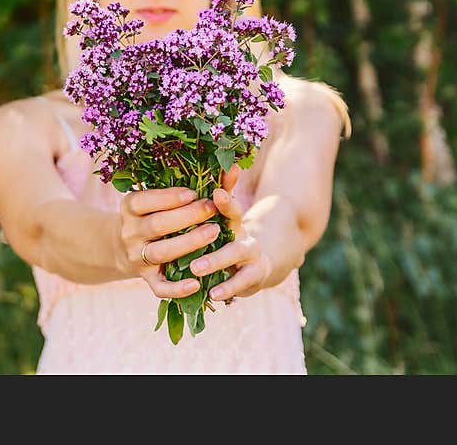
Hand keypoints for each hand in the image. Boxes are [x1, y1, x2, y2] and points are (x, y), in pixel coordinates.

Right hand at [118, 186, 219, 298]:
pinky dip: (177, 288)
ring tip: (214, 232)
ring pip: (161, 253)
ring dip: (188, 243)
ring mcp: (137, 256)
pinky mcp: (146, 278)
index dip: (170, 197)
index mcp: (130, 207)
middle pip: (157, 225)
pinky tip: (197, 283)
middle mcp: (130, 232)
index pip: (146, 200)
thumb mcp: (161, 197)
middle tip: (212, 209)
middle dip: (187, 216)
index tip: (194, 192)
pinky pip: (160, 287)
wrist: (127, 245)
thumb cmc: (154, 213)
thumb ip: (192, 183)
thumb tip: (233, 168)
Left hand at [188, 164, 272, 301]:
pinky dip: (227, 289)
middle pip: (233, 234)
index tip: (215, 193)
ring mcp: (250, 260)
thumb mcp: (225, 217)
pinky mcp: (251, 280)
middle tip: (199, 235)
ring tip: (196, 269)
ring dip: (216, 263)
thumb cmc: (231, 236)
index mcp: (234, 221)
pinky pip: (239, 285)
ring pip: (234, 260)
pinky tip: (213, 295)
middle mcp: (245, 238)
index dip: (225, 201)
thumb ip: (223, 192)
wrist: (260, 261)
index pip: (231, 208)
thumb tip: (224, 162)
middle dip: (214, 228)